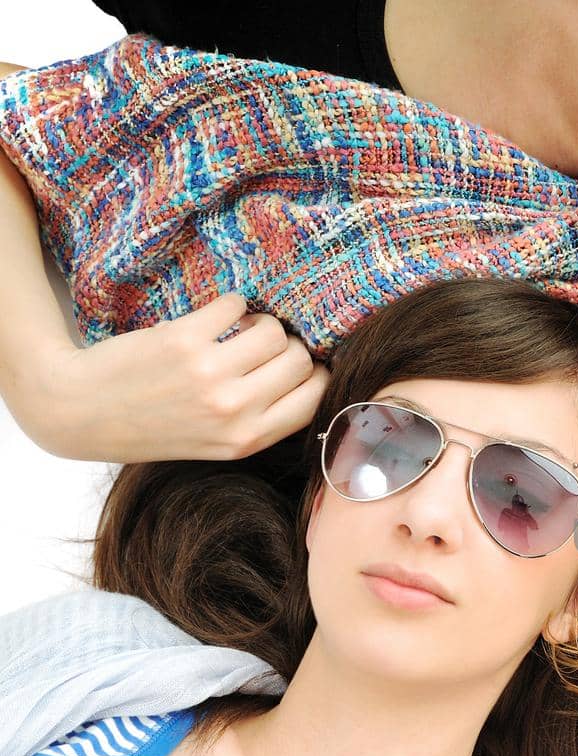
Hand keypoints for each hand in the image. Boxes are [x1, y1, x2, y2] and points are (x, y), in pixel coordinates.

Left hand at [18, 294, 330, 462]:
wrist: (79, 412)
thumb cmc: (148, 428)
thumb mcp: (213, 444)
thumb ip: (257, 421)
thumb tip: (306, 380)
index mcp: (246, 439)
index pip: (315, 398)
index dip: (313, 377)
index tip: (297, 367)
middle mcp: (233, 409)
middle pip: (300, 360)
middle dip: (288, 347)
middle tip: (264, 346)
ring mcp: (209, 374)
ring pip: (273, 330)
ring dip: (262, 323)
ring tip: (240, 328)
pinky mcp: (184, 340)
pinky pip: (235, 307)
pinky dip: (232, 305)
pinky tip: (216, 316)